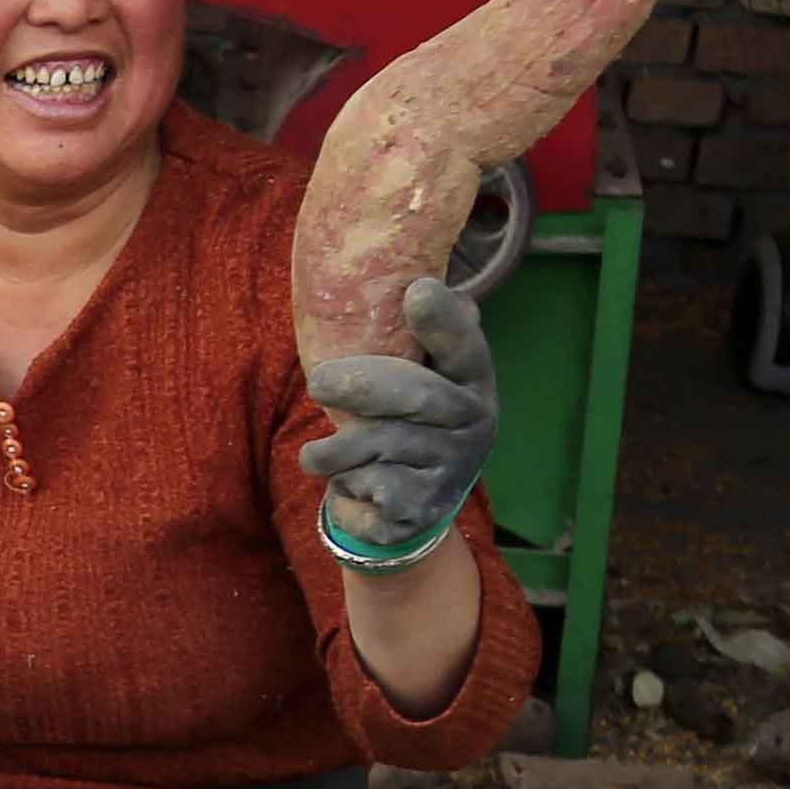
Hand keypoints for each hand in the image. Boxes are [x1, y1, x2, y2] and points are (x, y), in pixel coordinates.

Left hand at [306, 276, 499, 559]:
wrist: (410, 504)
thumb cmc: (407, 422)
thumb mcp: (420, 377)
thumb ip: (417, 338)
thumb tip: (416, 280)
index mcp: (473, 380)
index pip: (465, 346)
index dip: (443, 322)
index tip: (416, 292)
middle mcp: (474, 422)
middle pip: (417, 396)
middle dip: (361, 385)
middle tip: (316, 381)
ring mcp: (453, 468)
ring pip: (381, 446)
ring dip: (336, 451)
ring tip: (314, 456)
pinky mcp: (424, 508)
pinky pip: (372, 489)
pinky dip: (346, 488)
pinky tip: (349, 487)